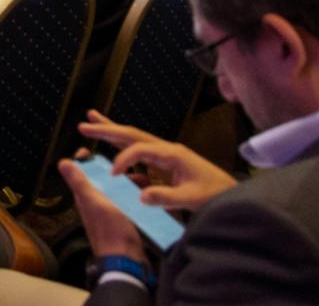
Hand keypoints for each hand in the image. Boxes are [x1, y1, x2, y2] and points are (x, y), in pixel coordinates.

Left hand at [58, 157, 148, 262]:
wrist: (126, 260)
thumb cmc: (110, 232)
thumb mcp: (94, 202)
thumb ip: (80, 183)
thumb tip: (62, 163)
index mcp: (85, 198)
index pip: (81, 175)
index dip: (84, 162)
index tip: (91, 151)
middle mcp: (96, 205)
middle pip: (101, 182)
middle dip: (113, 172)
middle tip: (127, 165)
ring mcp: (110, 214)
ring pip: (116, 193)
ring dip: (127, 184)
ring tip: (142, 179)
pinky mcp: (124, 222)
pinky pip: (128, 205)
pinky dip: (135, 198)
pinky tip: (146, 196)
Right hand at [77, 110, 236, 211]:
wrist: (234, 196)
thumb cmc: (216, 196)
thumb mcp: (192, 199)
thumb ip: (166, 198)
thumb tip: (140, 196)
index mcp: (172, 154)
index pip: (139, 149)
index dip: (123, 160)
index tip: (112, 175)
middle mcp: (168, 149)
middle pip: (133, 134)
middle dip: (108, 129)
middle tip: (84, 124)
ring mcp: (168, 153)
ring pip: (135, 138)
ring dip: (114, 131)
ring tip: (93, 120)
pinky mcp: (169, 161)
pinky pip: (141, 149)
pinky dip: (124, 145)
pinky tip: (115, 147)